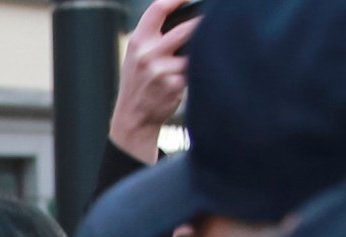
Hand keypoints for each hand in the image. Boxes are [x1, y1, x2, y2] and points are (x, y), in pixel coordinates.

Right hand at [113, 0, 197, 163]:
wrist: (133, 116)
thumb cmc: (138, 81)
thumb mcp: (135, 55)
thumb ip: (153, 36)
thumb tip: (185, 17)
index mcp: (138, 41)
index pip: (158, 9)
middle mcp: (148, 54)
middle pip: (185, 29)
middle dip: (202, 24)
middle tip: (213, 21)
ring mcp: (161, 70)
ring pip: (193, 52)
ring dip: (201, 52)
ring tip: (200, 54)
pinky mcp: (174, 86)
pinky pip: (194, 71)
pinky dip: (197, 71)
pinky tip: (191, 76)